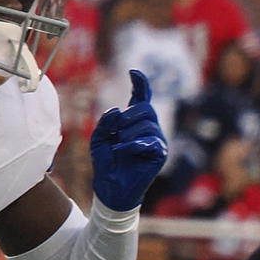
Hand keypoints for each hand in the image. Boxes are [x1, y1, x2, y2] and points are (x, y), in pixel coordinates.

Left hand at [90, 70, 167, 210]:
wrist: (112, 187)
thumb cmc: (107, 162)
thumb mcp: (99, 138)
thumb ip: (106, 122)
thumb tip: (118, 109)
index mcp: (136, 122)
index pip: (142, 98)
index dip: (140, 84)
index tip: (133, 72)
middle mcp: (150, 128)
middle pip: (145, 109)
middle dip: (127, 118)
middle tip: (116, 134)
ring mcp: (157, 141)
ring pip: (146, 124)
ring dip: (127, 134)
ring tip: (119, 147)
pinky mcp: (160, 154)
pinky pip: (149, 141)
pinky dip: (133, 145)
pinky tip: (124, 151)